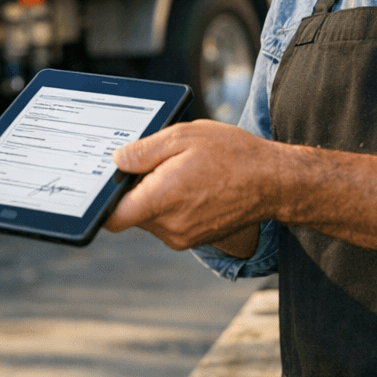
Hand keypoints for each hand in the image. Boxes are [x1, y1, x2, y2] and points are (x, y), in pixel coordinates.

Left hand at [104, 120, 271, 249]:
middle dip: (135, 189)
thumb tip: (116, 160)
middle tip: (153, 163)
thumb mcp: (184, 136)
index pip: (113, 217)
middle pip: (131, 214)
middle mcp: (170, 226)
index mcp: (163, 200)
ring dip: (155, 196)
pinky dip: (171, 205)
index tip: (105, 183)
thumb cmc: (233, 155)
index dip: (103, 202)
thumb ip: (145, 151)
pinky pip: (169, 222)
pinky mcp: (194, 239)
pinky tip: (190, 184)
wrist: (274, 182)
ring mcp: (183, 237)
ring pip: (150, 218)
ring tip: (179, 171)